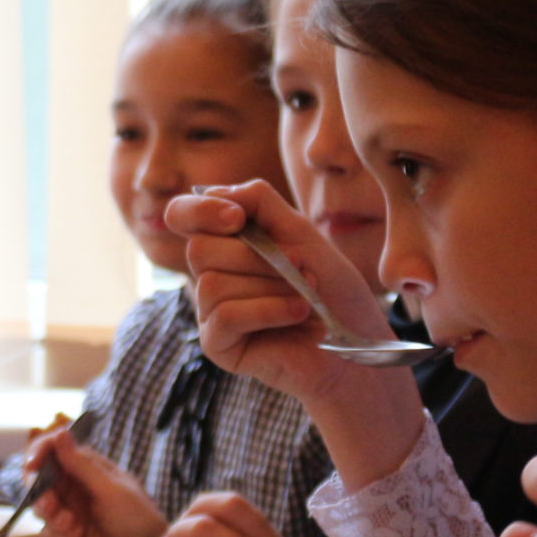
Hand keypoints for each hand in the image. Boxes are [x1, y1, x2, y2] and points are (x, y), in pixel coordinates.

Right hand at [30, 433, 167, 536]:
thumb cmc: (138, 517)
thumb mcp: (112, 490)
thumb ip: (82, 465)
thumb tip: (60, 432)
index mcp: (84, 467)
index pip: (51, 450)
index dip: (38, 453)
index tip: (33, 464)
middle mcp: (71, 487)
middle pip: (37, 479)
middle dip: (38, 491)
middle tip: (50, 504)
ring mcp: (66, 511)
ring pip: (39, 507)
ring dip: (50, 515)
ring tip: (71, 524)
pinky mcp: (64, 536)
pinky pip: (46, 533)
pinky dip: (58, 535)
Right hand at [169, 182, 395, 402]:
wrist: (354, 343)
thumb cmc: (331, 290)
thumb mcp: (301, 233)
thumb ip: (261, 204)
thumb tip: (216, 192)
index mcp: (225, 244)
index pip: (182, 214)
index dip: (199, 210)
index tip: (237, 218)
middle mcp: (210, 276)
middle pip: (200, 248)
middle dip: (256, 255)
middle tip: (299, 266)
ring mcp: (210, 312)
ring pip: (213, 284)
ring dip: (270, 285)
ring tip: (305, 296)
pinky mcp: (218, 345)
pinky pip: (225, 315)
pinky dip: (267, 309)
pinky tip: (297, 313)